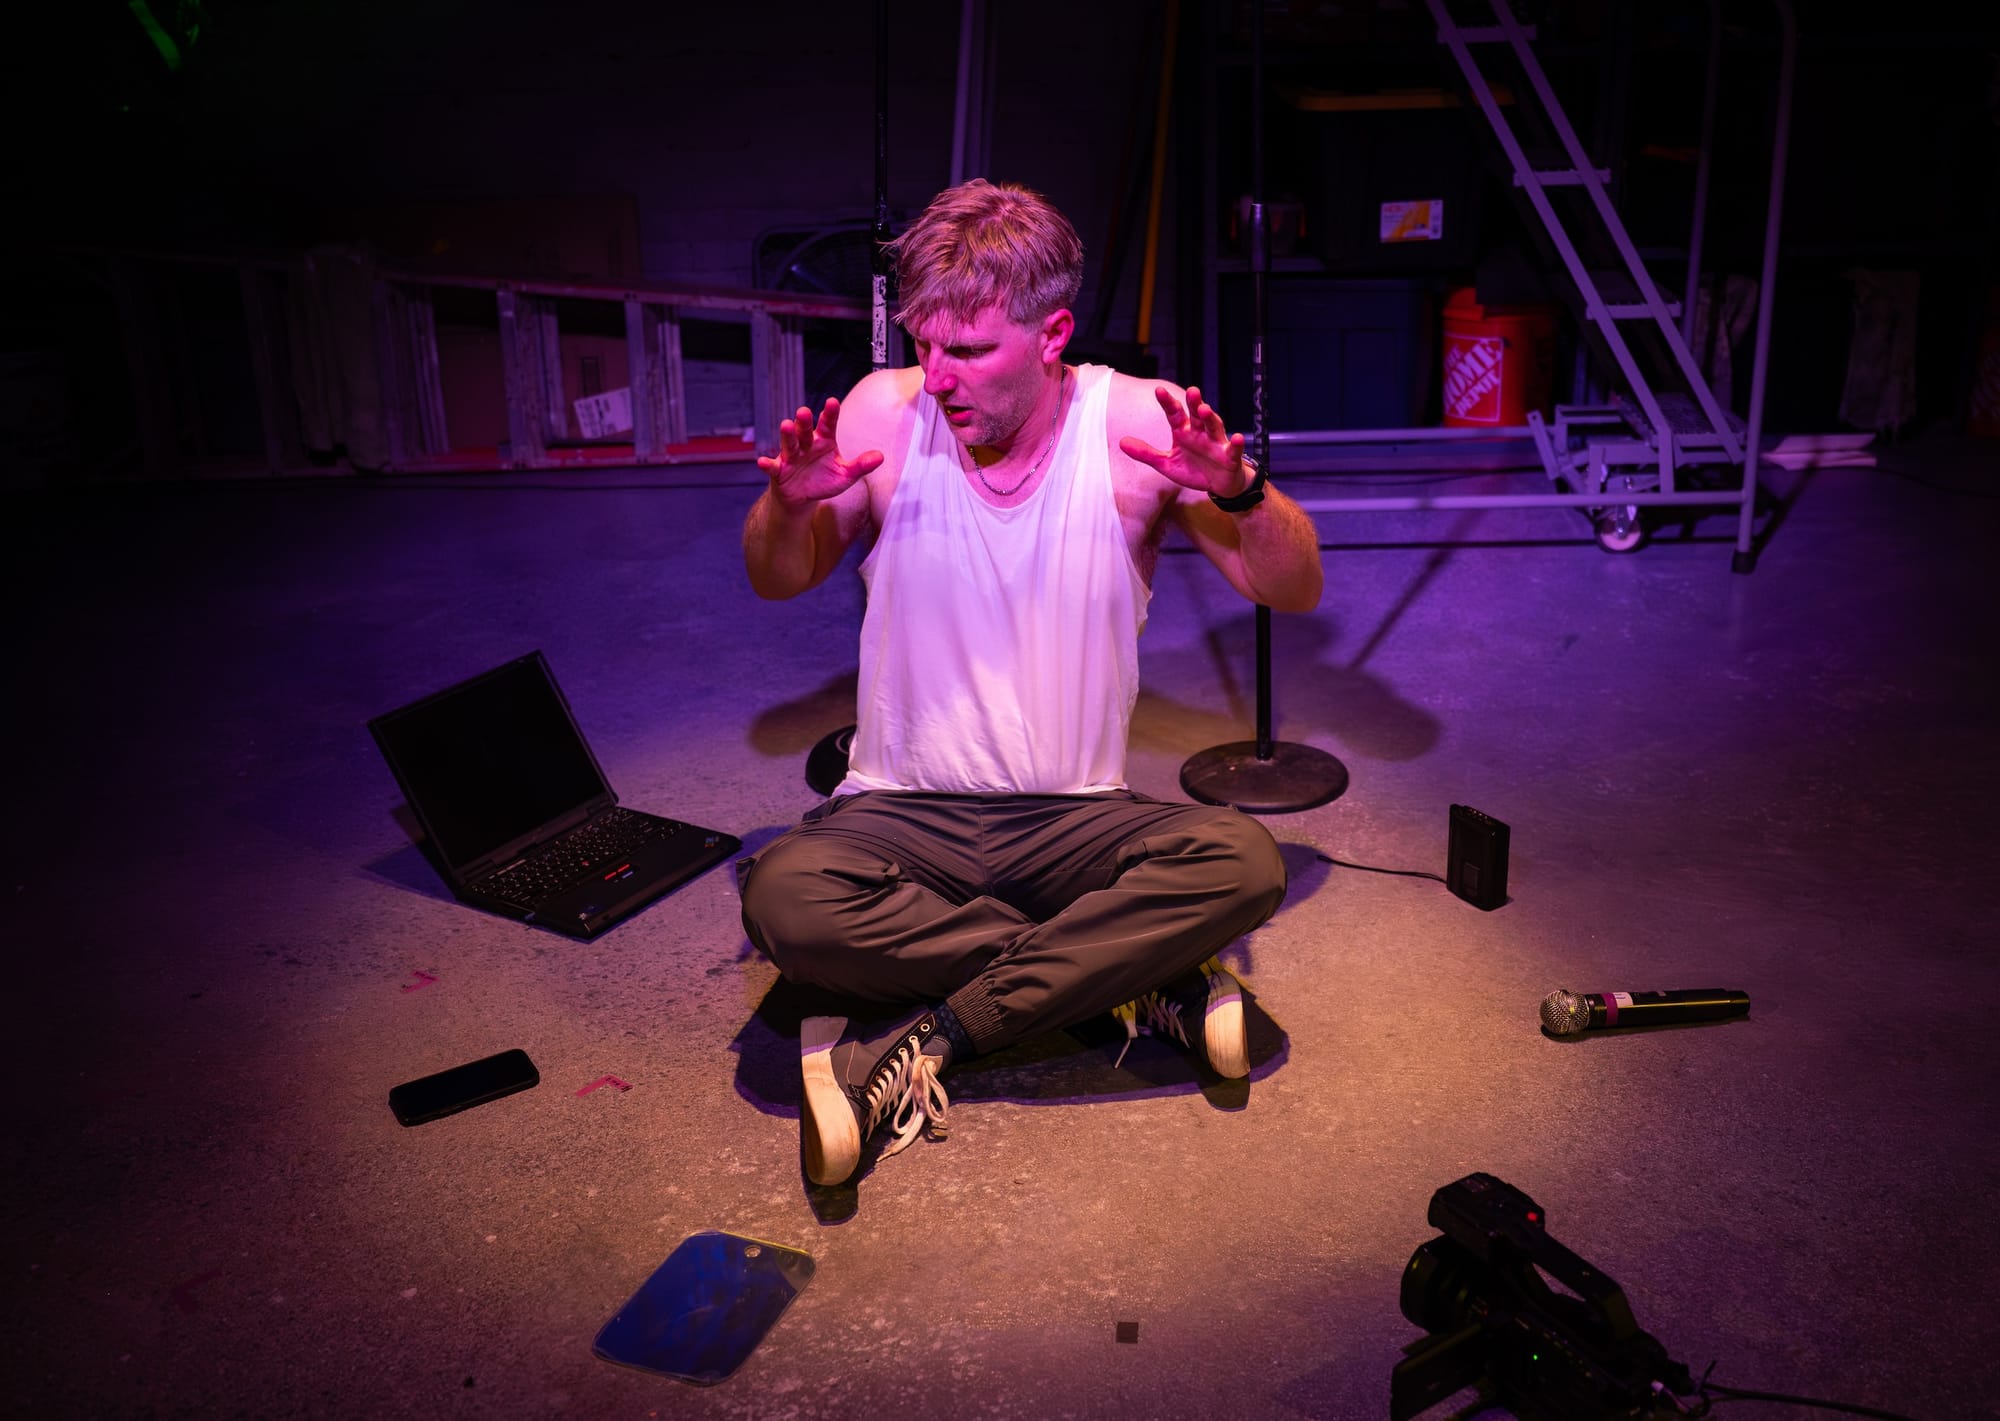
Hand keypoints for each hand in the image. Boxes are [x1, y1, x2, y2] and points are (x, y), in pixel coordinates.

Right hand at [756, 397, 882, 512]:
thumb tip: (880, 457)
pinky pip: (773, 466)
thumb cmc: (824, 481)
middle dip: (804, 421)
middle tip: (804, 411)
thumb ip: (861, 466)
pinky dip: (767, 464)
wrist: (803, 498)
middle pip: (805, 430)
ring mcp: (791, 456)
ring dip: (787, 435)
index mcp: (823, 441)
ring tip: (786, 425)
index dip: (829, 414)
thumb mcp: (845, 475)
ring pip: (789, 443)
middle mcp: (806, 445)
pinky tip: (762, 462)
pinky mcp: (779, 471)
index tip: (832, 402)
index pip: (827, 425)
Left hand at [1118, 385, 1253, 499]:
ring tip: (1205, 410)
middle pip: (1197, 414)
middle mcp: (1200, 433)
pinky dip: (1237, 443)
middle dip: (1194, 403)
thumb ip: (1146, 453)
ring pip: (1214, 426)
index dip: (1168, 403)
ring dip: (1211, 417)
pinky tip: (1238, 437)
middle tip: (1191, 391)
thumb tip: (1121, 442)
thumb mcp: (1166, 464)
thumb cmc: (1193, 469)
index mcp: (1184, 432)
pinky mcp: (1230, 457)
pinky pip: (1234, 449)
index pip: (1174, 414)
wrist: (1218, 485)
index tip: (1159, 391)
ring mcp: (1216, 443)